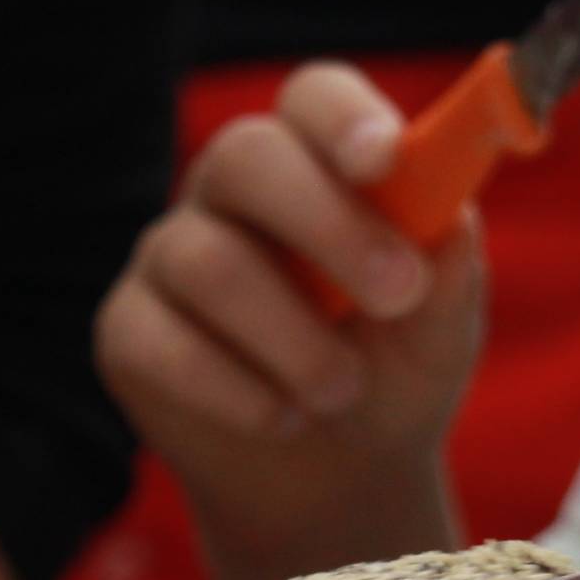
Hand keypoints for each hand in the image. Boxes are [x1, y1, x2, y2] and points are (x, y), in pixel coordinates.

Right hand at [96, 62, 483, 579]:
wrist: (340, 481)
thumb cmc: (394, 374)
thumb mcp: (440, 330)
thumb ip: (448, 269)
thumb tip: (451, 216)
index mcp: (316, 162)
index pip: (313, 98)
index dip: (343, 118)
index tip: (385, 161)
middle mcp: (232, 192)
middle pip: (246, 157)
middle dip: (327, 224)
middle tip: (396, 293)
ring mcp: (170, 256)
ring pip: (208, 263)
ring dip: (296, 342)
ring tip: (343, 391)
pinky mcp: (128, 333)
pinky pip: (165, 346)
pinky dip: (240, 395)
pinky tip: (284, 421)